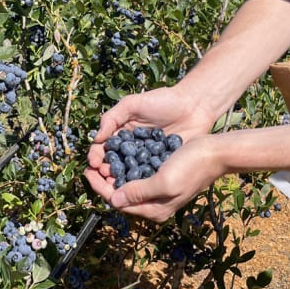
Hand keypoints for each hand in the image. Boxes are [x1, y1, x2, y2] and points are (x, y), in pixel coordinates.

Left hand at [85, 134, 225, 222]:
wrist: (216, 152)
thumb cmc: (192, 166)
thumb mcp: (163, 181)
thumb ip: (138, 192)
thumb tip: (114, 200)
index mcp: (154, 210)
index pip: (118, 202)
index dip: (100, 187)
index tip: (87, 171)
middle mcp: (155, 204)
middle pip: (121, 195)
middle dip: (104, 181)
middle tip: (90, 164)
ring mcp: (159, 192)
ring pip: (128, 185)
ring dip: (114, 173)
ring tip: (101, 159)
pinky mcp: (162, 178)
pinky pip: (138, 176)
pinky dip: (126, 167)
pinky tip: (119, 156)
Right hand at [86, 86, 213, 176]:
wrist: (194, 105)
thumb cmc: (163, 100)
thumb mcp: (133, 104)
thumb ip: (112, 117)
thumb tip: (96, 139)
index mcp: (121, 134)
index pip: (102, 149)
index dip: (96, 157)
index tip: (94, 164)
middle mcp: (131, 149)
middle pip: (113, 165)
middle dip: (105, 173)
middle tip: (105, 178)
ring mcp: (146, 159)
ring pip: (129, 175)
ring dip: (121, 182)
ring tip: (117, 185)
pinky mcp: (162, 166)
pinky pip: (149, 177)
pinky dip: (142, 183)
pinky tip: (138, 188)